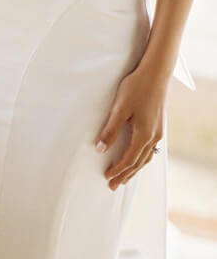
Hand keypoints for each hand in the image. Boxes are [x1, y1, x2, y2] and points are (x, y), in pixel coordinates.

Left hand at [95, 63, 167, 188]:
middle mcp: (154, 136)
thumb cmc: (137, 88)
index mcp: (144, 135)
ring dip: (135, 168)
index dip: (117, 170)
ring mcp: (158, 131)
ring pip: (146, 157)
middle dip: (126, 175)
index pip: (129, 159)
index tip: (107, 177)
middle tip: (114, 185)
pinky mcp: (158, 125)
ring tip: (125, 177)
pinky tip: (138, 157)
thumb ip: (110, 129)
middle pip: (138, 162)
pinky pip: (150, 149)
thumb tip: (100, 149)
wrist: (156, 73)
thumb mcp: (120, 108)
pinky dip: (142, 158)